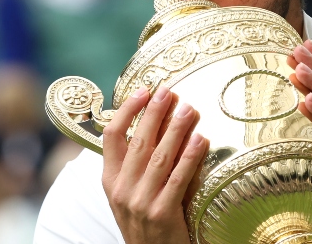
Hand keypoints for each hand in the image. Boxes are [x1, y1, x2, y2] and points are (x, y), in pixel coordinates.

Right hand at [101, 86, 208, 243]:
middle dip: (154, 112)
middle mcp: (122, 189)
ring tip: (189, 109)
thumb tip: (153, 122)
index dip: (126, 110)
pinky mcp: (162, 213)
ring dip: (176, 129)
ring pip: (160, 157)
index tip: (143, 91)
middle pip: (138, 141)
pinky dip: (190, 157)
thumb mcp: (128, 192)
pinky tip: (201, 139)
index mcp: (110, 179)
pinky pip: (178, 178)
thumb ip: (134, 163)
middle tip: (168, 91)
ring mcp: (140, 202)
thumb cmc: (143, 220)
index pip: (111, 136)